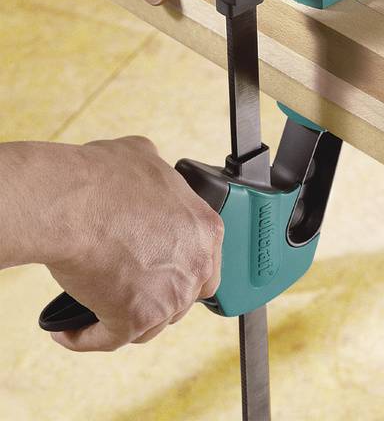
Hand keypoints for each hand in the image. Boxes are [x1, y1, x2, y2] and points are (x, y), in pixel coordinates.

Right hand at [1, 136, 222, 351]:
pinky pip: (109, 339)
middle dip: (156, 295)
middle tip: (127, 287)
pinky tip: (67, 331)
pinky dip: (86, 337)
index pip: (205, 260)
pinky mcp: (134, 319)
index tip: (157, 269)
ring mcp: (168, 297)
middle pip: (182, 295)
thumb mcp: (143, 155)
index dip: (180, 266)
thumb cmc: (103, 177)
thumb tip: (148, 176)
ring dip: (123, 318)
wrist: (73, 201)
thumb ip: (157, 175)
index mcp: (204, 228)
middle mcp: (195, 265)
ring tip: (95, 308)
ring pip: (150, 323)